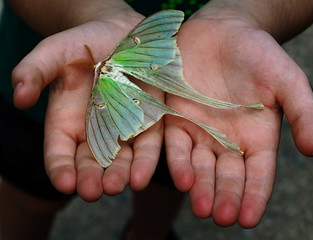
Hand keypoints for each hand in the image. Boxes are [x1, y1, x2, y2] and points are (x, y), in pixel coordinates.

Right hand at [11, 8, 162, 200]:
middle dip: (92, 178)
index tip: (64, 183)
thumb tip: (19, 96)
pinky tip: (142, 175)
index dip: (60, 169)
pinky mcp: (150, 123)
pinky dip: (145, 161)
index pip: (60, 153)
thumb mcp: (54, 53)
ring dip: (120, 175)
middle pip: (91, 163)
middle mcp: (95, 132)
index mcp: (67, 122)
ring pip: (121, 160)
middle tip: (94, 191)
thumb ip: (34, 72)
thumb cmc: (82, 44)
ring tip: (119, 186)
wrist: (121, 33)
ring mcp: (123, 130)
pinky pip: (148, 145)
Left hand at [165, 9, 312, 226]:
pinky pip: (177, 146)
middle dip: (225, 197)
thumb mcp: (287, 80)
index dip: (255, 197)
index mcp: (257, 138)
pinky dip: (179, 163)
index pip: (258, 175)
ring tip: (203, 207)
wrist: (221, 31)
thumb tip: (312, 149)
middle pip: (227, 177)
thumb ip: (303, 112)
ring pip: (201, 167)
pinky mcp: (177, 120)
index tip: (248, 219)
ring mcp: (201, 132)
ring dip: (201, 188)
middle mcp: (227, 142)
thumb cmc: (258, 54)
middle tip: (222, 216)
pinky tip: (183, 179)